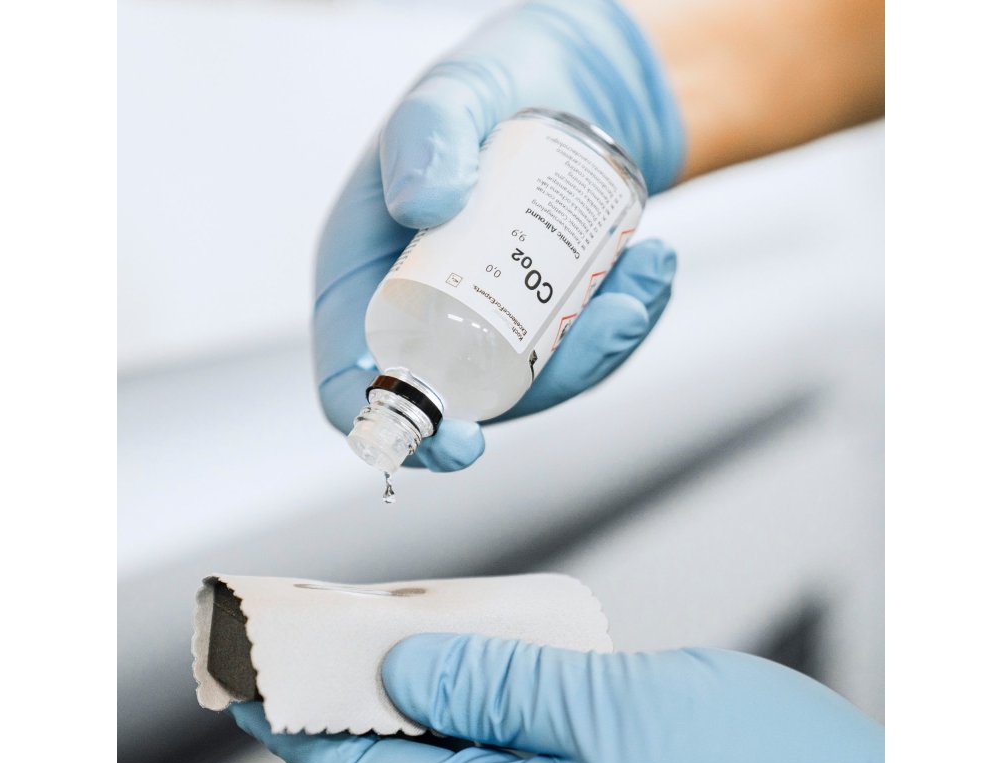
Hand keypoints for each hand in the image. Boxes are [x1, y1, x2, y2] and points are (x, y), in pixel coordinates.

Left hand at [231, 633, 884, 762]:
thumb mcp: (637, 715)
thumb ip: (518, 693)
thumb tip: (415, 668)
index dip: (297, 714)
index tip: (250, 659)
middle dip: (329, 703)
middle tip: (289, 635)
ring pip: (433, 758)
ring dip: (385, 700)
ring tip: (350, 638)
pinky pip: (486, 752)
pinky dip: (450, 706)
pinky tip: (441, 666)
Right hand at [314, 0, 683, 471]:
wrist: (570, 80)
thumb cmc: (494, 82)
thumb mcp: (458, 89)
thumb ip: (428, 131)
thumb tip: (424, 206)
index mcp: (364, 271)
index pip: (351, 377)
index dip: (391, 424)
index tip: (460, 442)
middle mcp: (419, 308)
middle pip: (459, 397)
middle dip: (543, 383)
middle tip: (610, 321)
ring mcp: (482, 317)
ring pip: (528, 380)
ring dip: (598, 349)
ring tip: (643, 280)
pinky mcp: (539, 312)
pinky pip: (574, 347)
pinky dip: (622, 319)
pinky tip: (652, 265)